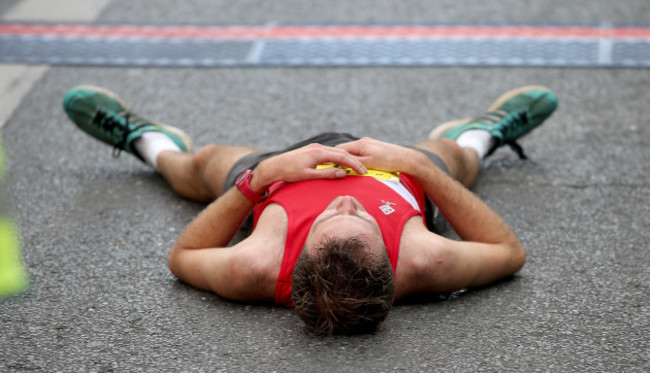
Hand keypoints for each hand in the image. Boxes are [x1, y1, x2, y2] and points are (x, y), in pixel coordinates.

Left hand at [252, 143, 367, 190]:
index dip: (354, 164)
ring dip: (346, 159)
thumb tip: (343, 174)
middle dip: (353, 161)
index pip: (342, 157)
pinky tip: (342, 164)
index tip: (363, 172)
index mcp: (318, 153)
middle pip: (341, 153)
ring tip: (356, 168)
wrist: (275, 166)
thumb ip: (327, 174)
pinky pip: (329, 153)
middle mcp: (318, 147)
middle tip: (363, 171)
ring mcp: (315, 147)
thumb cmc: (290, 172)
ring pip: (335, 152)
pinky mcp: (312, 150)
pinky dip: (338, 158)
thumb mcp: (309, 176)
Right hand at [336, 137, 419, 172]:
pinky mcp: (374, 148)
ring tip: (345, 170)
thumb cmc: (388, 162)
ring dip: (349, 161)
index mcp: (359, 144)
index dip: (332, 158)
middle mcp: (363, 141)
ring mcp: (369, 144)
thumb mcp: (368, 164)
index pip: (339, 149)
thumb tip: (339, 165)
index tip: (328, 168)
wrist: (406, 159)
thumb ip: (353, 163)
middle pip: (345, 150)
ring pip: (353, 152)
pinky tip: (357, 167)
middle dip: (340, 160)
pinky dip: (356, 160)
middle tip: (334, 170)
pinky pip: (360, 153)